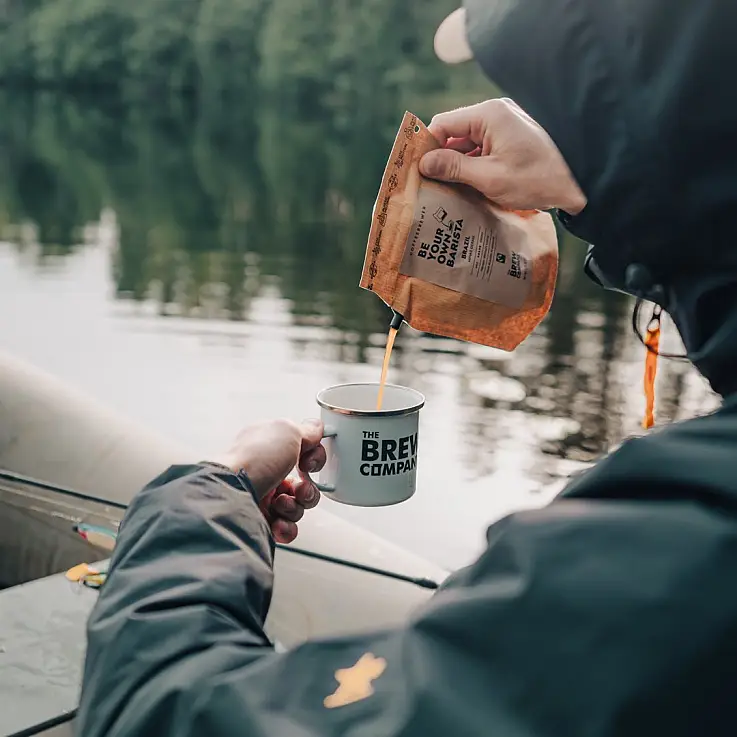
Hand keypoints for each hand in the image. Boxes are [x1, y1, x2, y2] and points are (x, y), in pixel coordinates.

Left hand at [211, 419, 325, 543]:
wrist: (229, 493)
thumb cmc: (254, 459)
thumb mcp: (287, 431)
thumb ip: (306, 430)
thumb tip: (316, 428)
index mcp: (268, 447)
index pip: (301, 453)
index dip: (312, 460)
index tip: (309, 463)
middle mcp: (265, 471)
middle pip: (302, 484)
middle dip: (307, 489)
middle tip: (298, 489)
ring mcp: (261, 496)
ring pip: (296, 507)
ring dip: (295, 507)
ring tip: (280, 504)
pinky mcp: (258, 519)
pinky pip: (285, 527)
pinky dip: (286, 526)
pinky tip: (278, 522)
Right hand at [419, 98, 586, 215]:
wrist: (580, 181)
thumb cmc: (537, 179)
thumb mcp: (489, 178)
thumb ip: (454, 168)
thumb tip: (424, 163)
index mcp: (489, 115)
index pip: (443, 123)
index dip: (426, 146)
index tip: (415, 170)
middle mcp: (495, 113)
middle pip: (454, 133)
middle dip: (440, 158)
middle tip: (427, 184)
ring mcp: (505, 125)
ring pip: (467, 143)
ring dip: (456, 165)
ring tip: (445, 189)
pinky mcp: (511, 138)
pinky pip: (482, 148)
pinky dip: (472, 165)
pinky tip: (466, 186)